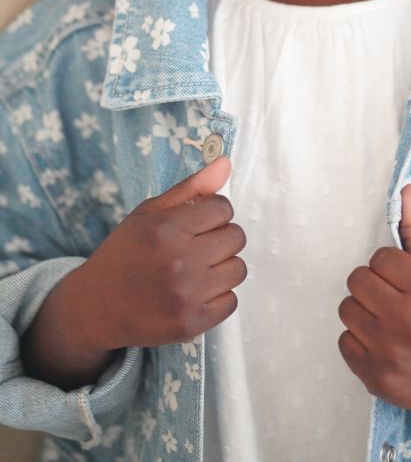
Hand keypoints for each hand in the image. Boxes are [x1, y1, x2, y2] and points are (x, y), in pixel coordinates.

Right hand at [77, 156, 246, 350]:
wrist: (96, 306)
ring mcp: (186, 295)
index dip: (212, 213)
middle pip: (236, 237)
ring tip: (197, 269)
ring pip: (238, 269)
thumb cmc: (125, 253)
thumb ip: (191, 188)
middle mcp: (178, 261)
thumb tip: (226, 163)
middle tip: (196, 246)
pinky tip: (196, 292)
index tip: (196, 223)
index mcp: (166, 228)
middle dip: (220, 237)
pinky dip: (219, 296)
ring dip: (223, 266)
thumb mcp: (149, 213)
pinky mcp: (191, 323)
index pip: (223, 208)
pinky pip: (231, 301)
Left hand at [337, 183, 410, 429]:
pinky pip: (343, 340)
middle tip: (393, 299)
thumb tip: (406, 187)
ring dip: (363, 311)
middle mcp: (408, 322)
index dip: (390, 267)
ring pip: (347, 308)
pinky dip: (358, 340)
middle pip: (357, 280)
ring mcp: (388, 352)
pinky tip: (382, 343)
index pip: (380, 257)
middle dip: (373, 286)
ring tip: (387, 321)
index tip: (404, 281)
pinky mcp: (374, 377)